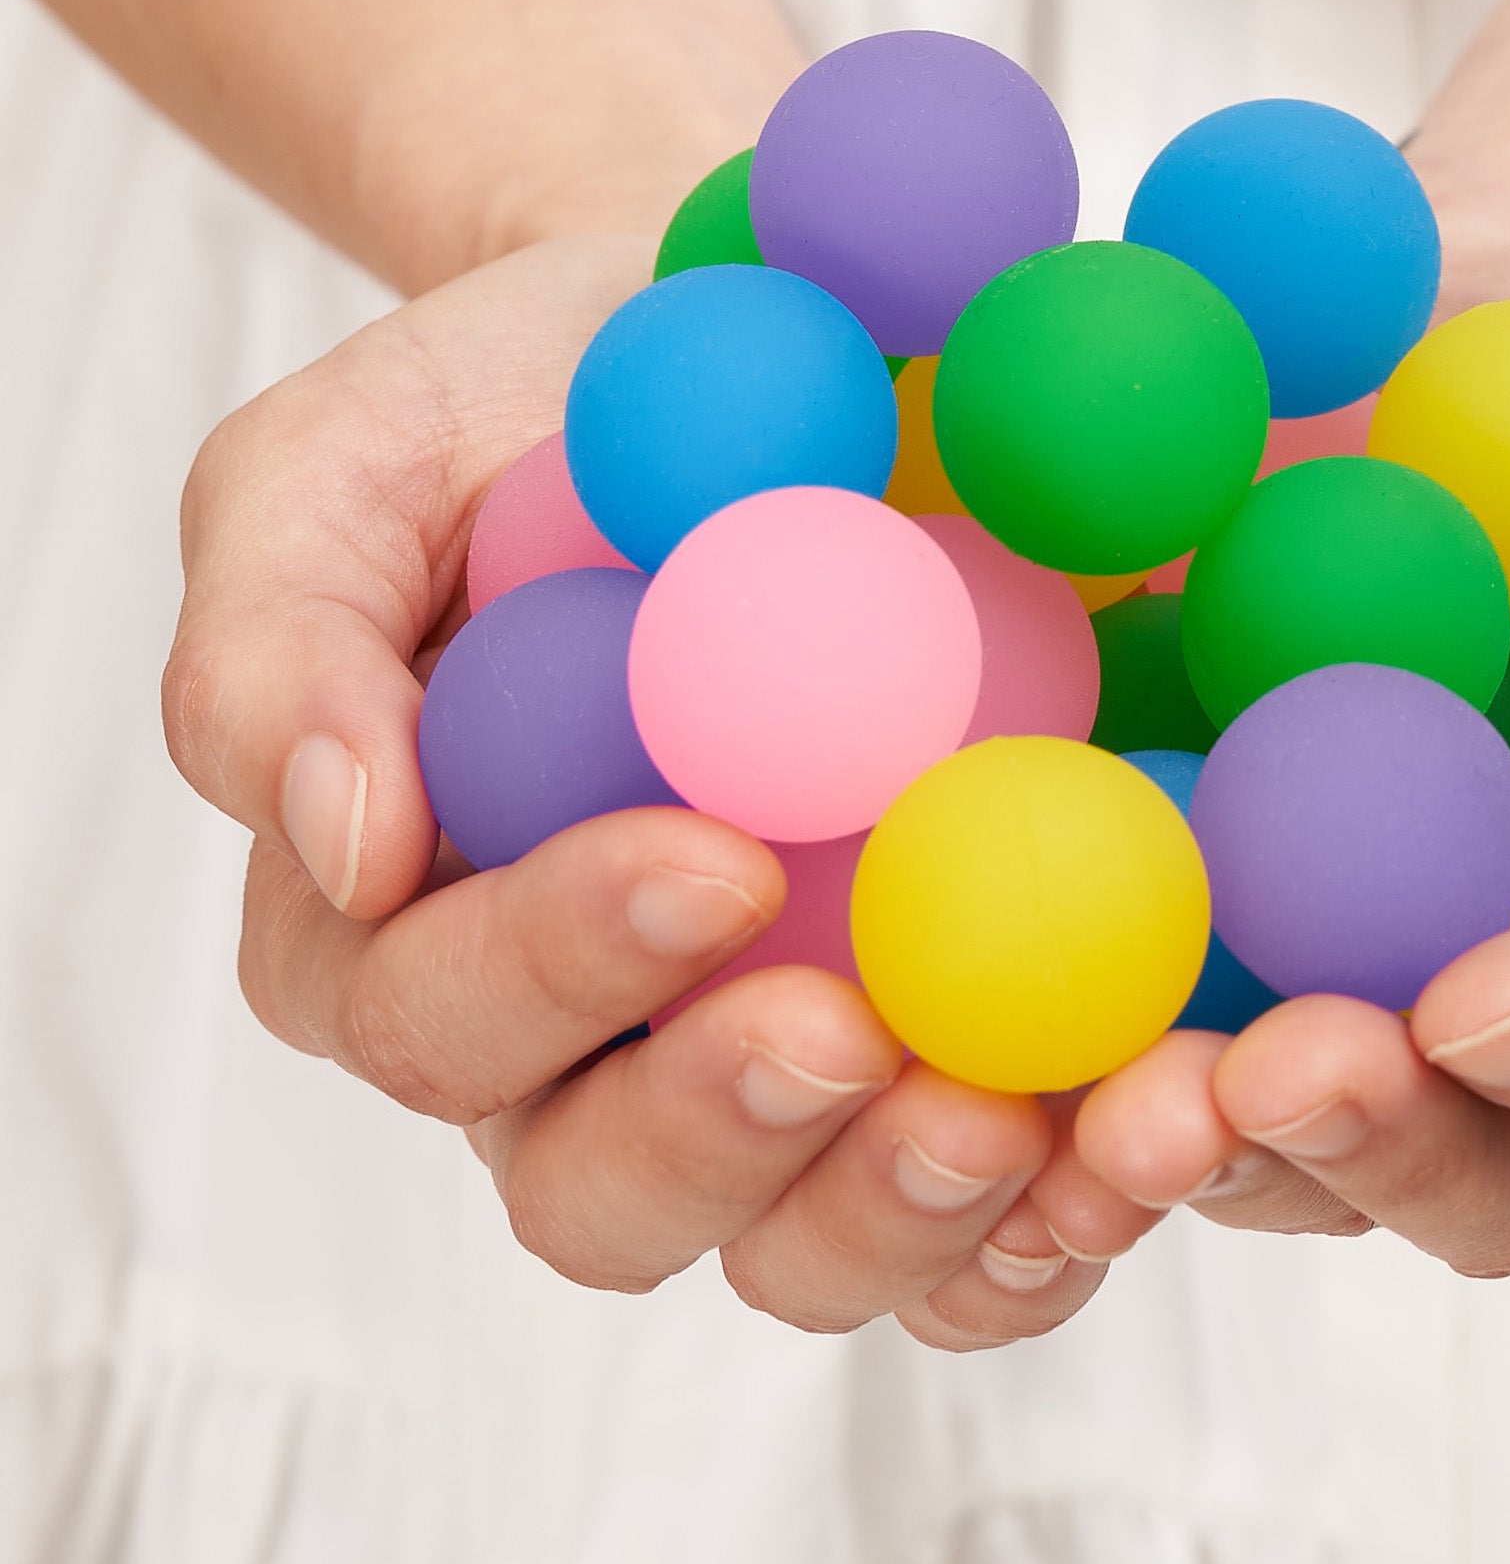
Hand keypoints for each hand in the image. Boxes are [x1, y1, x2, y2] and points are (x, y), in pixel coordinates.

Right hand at [162, 236, 1156, 1346]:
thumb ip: (278, 647)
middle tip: (856, 1040)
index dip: (560, 964)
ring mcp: (787, 1045)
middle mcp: (597, 1039)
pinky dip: (1074, 1192)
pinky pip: (1000, 1185)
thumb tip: (346, 839)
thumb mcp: (340, 472)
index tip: (712, 856)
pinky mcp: (956, 1026)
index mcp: (422, 930)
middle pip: (616, 1193)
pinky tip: (1160, 1116)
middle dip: (730, 1140)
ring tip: (1052, 1126)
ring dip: (923, 1216)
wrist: (743, 343)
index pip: (443, 1014)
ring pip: (817, 1238)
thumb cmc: (516, 413)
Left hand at [1071, 230, 1509, 1272]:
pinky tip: (976, 987)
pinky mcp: (1177, 891)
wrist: (1478, 310)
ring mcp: (1338, 961)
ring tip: (1104, 1079)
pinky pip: (1116, 1005)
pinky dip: (1053, 1028)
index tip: (1484, 985)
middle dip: (1380, 1146)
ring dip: (1193, 1138)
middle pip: (1477, 1173)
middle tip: (1270, 1064)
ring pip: (1277, 1139)